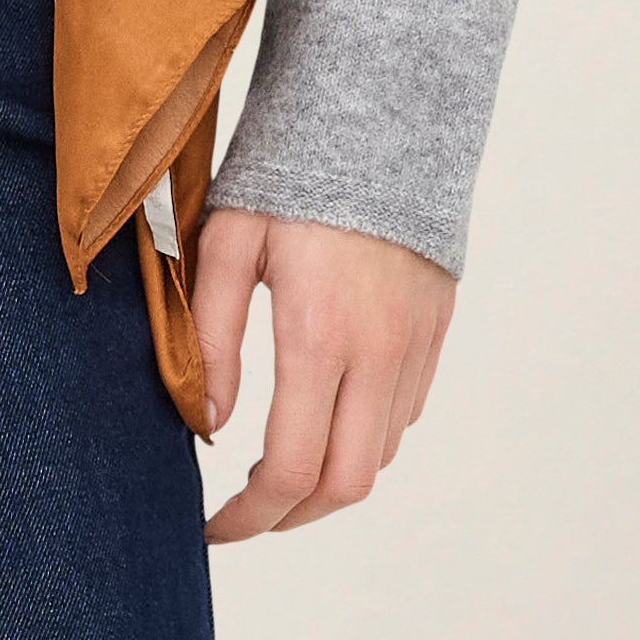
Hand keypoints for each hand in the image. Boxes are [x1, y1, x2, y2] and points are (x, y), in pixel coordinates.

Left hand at [190, 206, 454, 542]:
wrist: (380, 112)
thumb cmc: (287, 174)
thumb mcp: (227, 244)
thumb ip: (210, 341)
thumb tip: (204, 426)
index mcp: (320, 336)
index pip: (291, 469)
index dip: (250, 516)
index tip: (214, 527)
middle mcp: (379, 353)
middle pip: (346, 485)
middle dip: (292, 517)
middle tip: (245, 514)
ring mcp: (416, 344)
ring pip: (380, 453)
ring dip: (329, 476)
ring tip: (277, 465)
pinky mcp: (435, 329)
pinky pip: (405, 412)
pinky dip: (363, 436)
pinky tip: (323, 415)